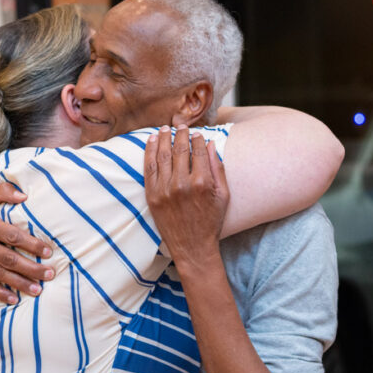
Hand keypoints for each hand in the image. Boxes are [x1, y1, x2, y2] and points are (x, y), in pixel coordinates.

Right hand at [0, 182, 53, 303]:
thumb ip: (6, 192)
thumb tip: (25, 196)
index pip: (13, 237)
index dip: (32, 245)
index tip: (48, 252)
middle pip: (10, 259)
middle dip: (31, 268)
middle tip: (49, 274)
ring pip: (0, 273)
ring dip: (19, 283)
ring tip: (38, 290)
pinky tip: (14, 299)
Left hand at [144, 125, 228, 273]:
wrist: (192, 247)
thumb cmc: (210, 221)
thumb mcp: (223, 195)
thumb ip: (218, 168)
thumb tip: (210, 144)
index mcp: (201, 183)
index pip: (197, 151)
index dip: (197, 139)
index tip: (197, 133)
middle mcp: (181, 184)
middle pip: (179, 150)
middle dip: (180, 134)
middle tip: (180, 125)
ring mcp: (164, 190)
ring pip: (162, 156)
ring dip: (163, 139)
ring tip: (165, 129)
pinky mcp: (152, 196)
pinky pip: (149, 168)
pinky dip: (150, 152)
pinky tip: (152, 142)